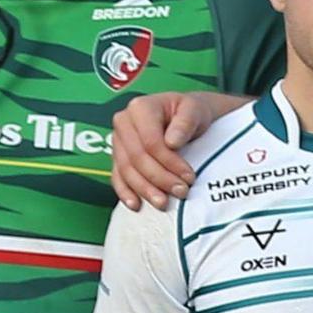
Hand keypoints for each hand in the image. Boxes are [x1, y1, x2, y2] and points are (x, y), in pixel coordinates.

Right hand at [108, 89, 241, 207]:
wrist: (185, 116)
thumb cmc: (191, 112)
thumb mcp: (194, 110)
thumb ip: (185, 123)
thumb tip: (172, 142)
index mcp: (140, 108)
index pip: (151, 142)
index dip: (169, 162)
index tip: (189, 177)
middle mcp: (124, 122)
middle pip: (137, 158)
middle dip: (160, 179)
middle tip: (181, 192)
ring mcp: (118, 140)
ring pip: (126, 170)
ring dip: (145, 190)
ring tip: (164, 203)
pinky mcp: (117, 156)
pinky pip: (117, 176)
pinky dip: (125, 192)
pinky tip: (136, 205)